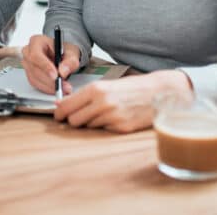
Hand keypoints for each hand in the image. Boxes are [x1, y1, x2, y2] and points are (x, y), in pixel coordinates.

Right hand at [21, 34, 81, 94]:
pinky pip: (36, 84)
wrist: (63, 56)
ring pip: (34, 78)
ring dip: (49, 86)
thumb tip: (63, 71)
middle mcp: (29, 52)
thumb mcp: (72, 53)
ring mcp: (27, 64)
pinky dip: (47, 88)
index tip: (55, 75)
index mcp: (37, 41)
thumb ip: (70, 61)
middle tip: (62, 85)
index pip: (36, 55)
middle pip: (34, 68)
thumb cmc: (65, 51)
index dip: (45, 66)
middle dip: (49, 79)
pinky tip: (56, 88)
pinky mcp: (30, 74)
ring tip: (63, 88)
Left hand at [53, 70, 192, 133]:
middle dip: (73, 120)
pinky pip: (102, 131)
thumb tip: (61, 104)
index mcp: (96, 89)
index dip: (59, 113)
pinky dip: (105, 126)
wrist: (158, 92)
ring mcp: (111, 117)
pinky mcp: (120, 128)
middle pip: (73, 121)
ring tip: (103, 113)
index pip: (66, 106)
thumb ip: (84, 95)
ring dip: (91, 123)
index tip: (58, 115)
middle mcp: (102, 103)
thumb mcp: (106, 85)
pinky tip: (115, 118)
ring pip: (87, 127)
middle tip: (79, 116)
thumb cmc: (131, 87)